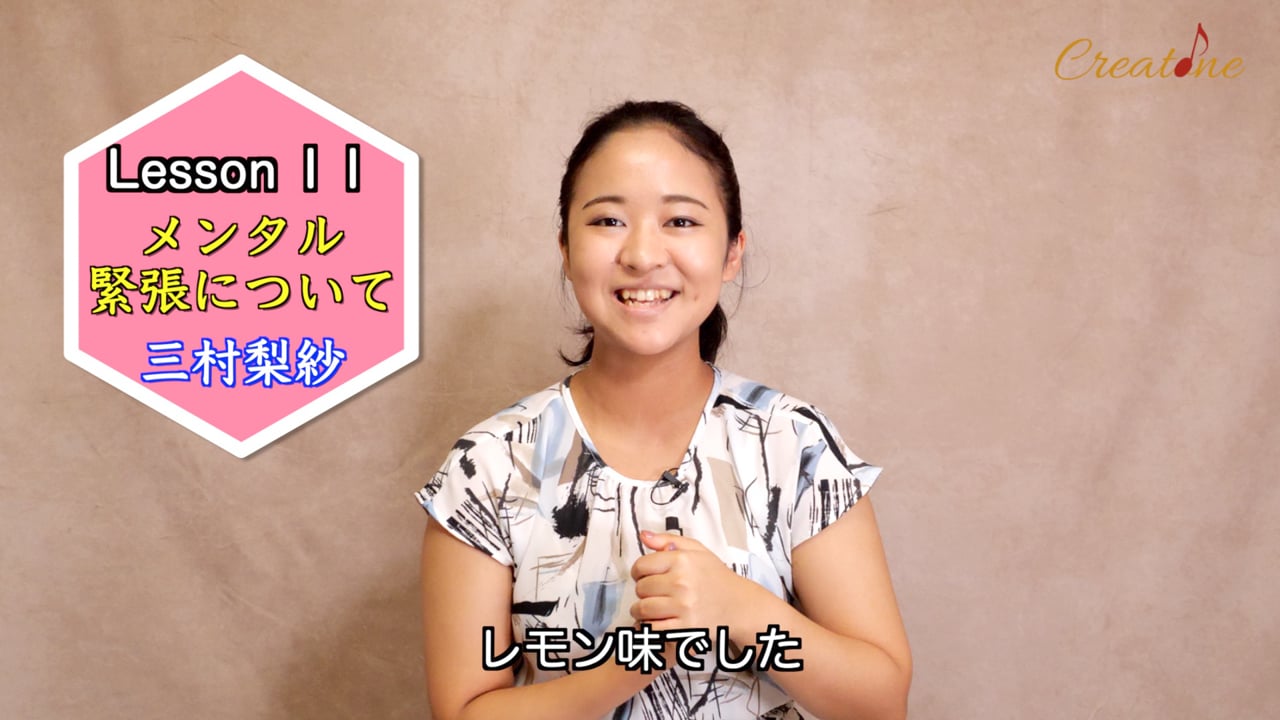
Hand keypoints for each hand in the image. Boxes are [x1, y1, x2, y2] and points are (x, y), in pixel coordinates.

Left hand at [628, 530, 765, 635]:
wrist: (739, 605)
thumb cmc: (716, 578)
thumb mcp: (696, 550)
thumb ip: (667, 540)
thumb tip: (643, 536)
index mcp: (682, 560)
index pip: (641, 565)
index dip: (639, 571)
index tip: (644, 575)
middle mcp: (681, 582)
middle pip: (641, 588)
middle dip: (643, 591)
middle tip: (653, 592)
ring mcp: (683, 606)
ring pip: (642, 609)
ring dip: (642, 610)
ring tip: (651, 608)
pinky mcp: (685, 628)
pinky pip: (653, 628)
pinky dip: (650, 626)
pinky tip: (657, 620)